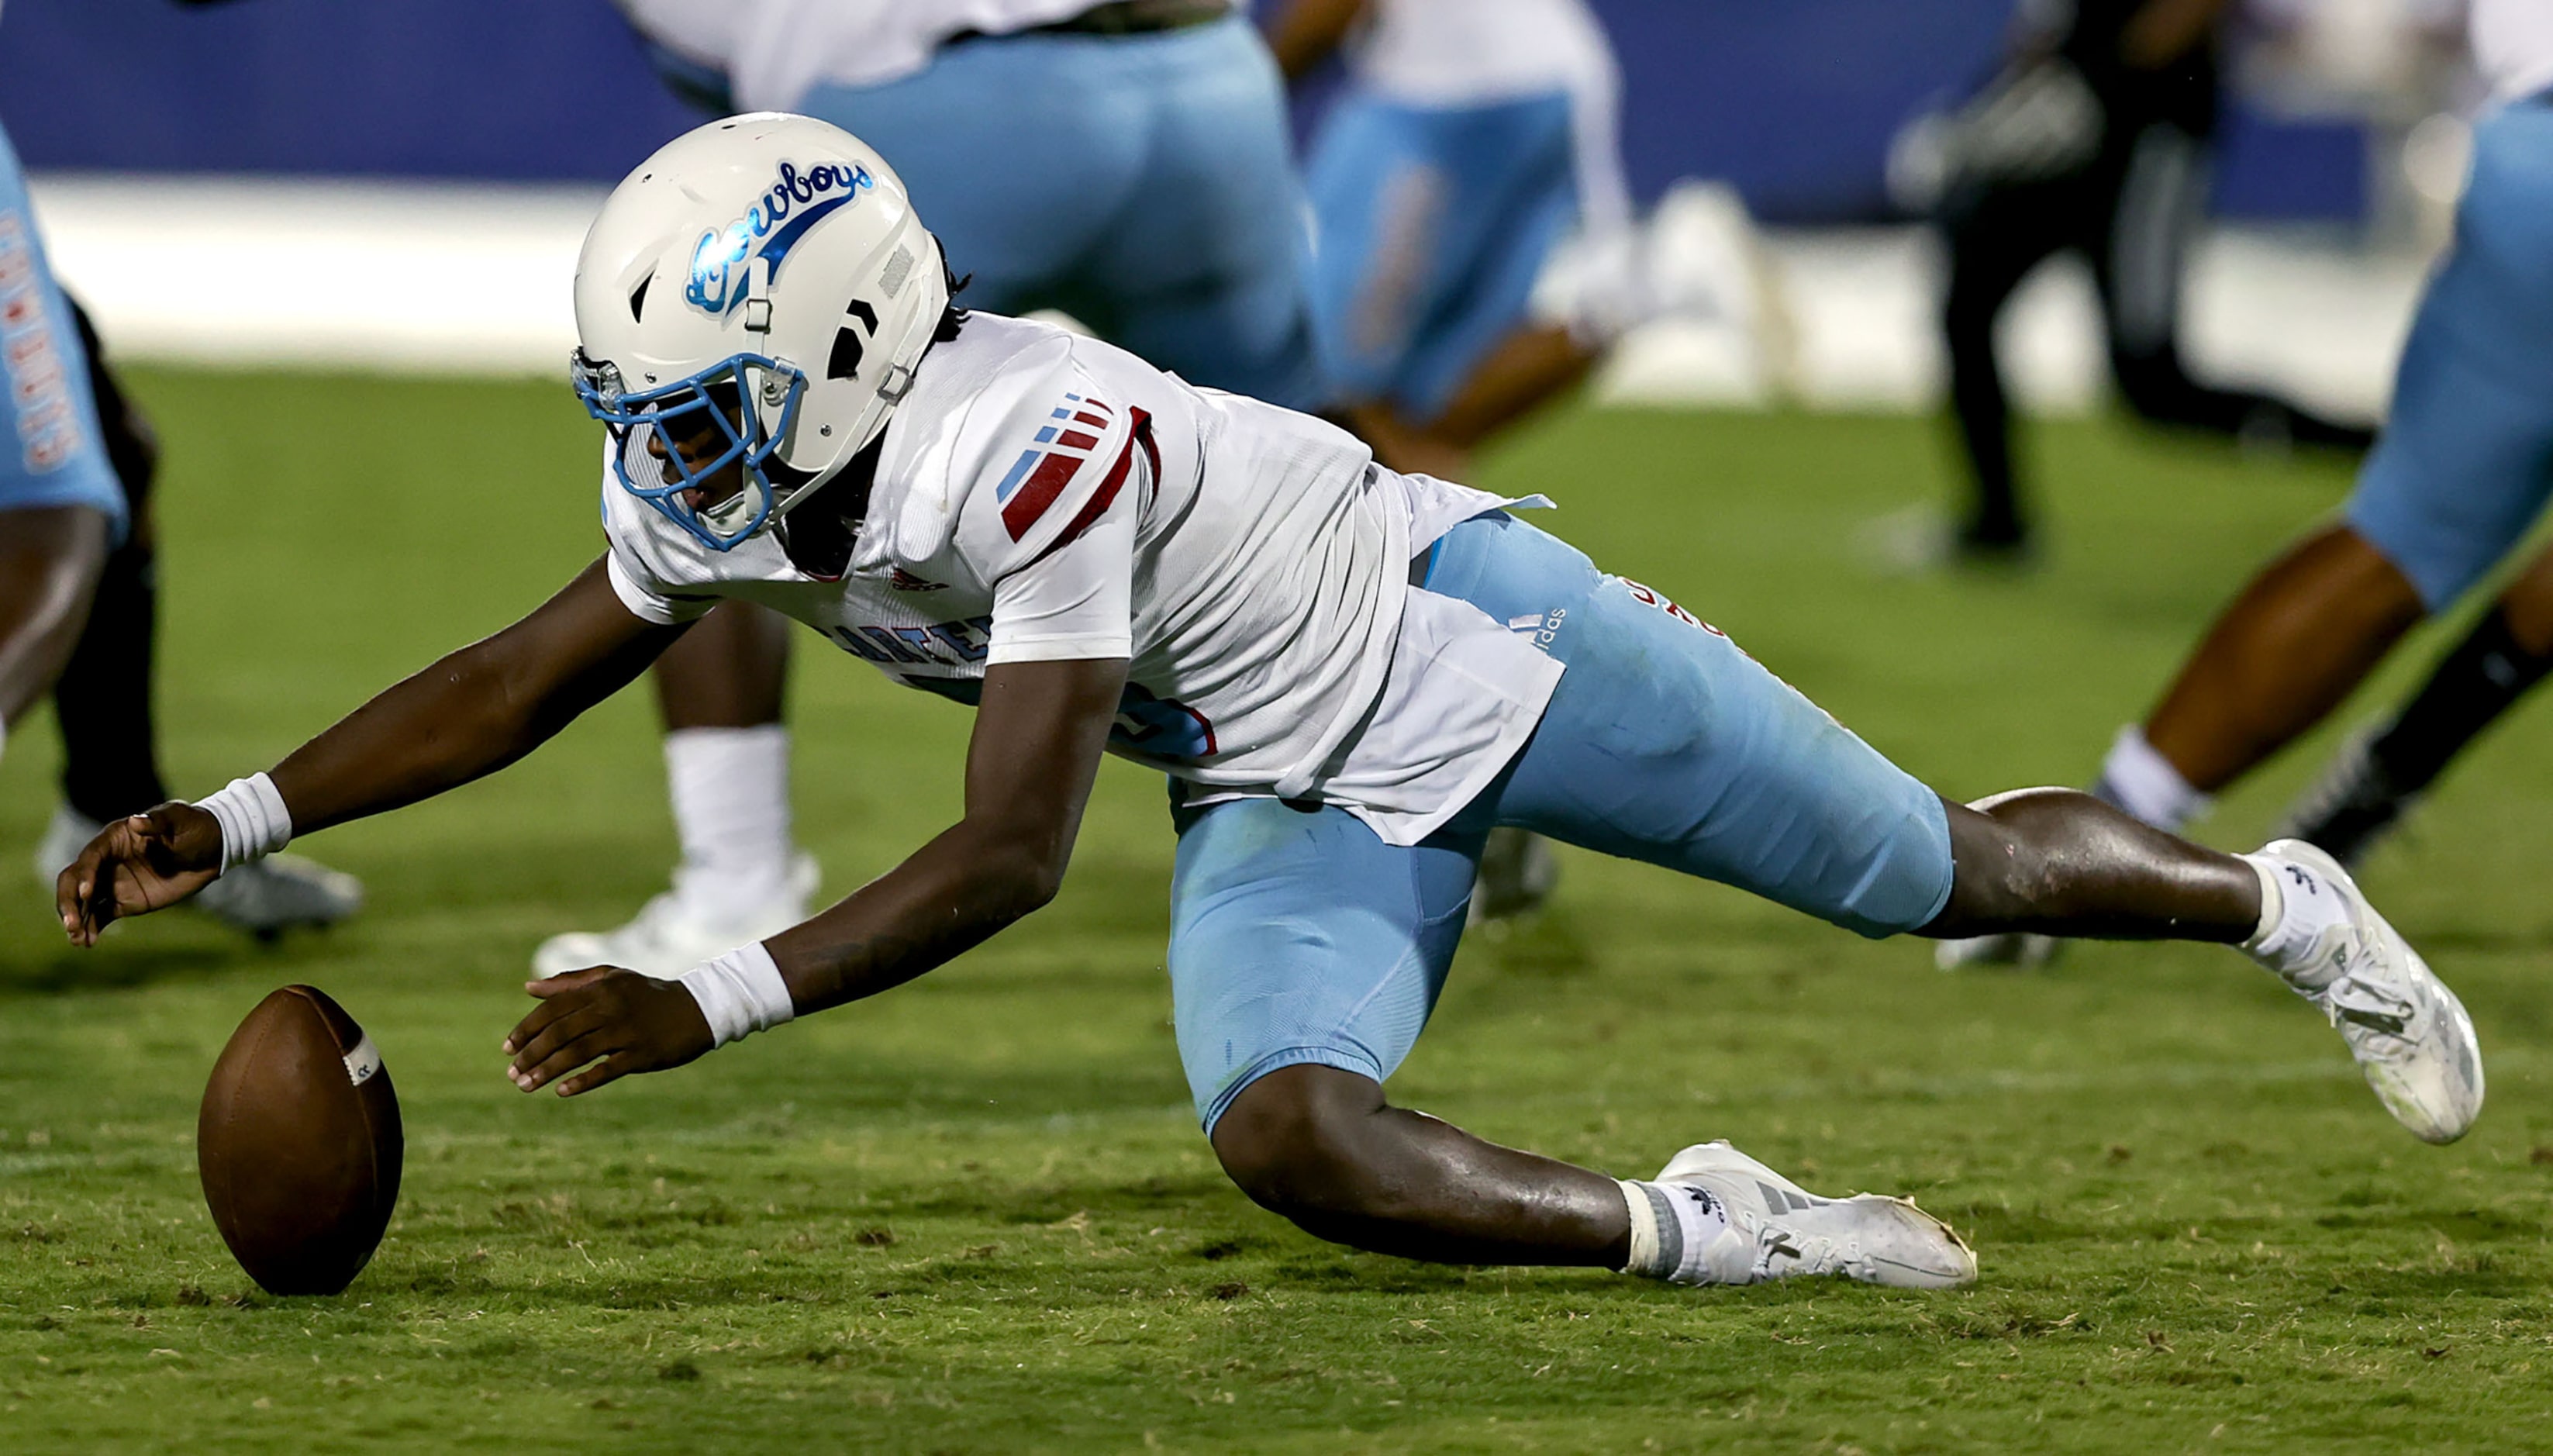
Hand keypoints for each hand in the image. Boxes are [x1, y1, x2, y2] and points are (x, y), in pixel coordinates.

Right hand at [56, 802, 222, 945]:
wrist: (212, 850)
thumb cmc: (194, 828)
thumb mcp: (179, 819)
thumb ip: (157, 821)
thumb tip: (136, 821)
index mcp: (114, 839)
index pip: (90, 857)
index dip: (85, 875)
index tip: (87, 894)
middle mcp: (106, 861)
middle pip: (75, 881)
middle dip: (70, 902)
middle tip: (72, 924)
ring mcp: (113, 883)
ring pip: (84, 902)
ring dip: (77, 920)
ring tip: (77, 940)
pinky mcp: (124, 901)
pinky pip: (100, 916)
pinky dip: (91, 928)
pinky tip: (88, 943)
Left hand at [503, 966, 713, 1096]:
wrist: (697, 1009)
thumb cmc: (647, 994)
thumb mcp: (612, 978)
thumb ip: (570, 982)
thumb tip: (529, 987)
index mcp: (600, 988)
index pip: (553, 1009)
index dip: (527, 1028)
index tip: (507, 1048)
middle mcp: (611, 1007)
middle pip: (560, 1032)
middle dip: (531, 1054)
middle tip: (512, 1073)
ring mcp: (627, 1032)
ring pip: (578, 1052)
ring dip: (547, 1070)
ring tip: (525, 1086)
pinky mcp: (642, 1054)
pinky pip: (607, 1070)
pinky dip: (582, 1082)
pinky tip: (561, 1091)